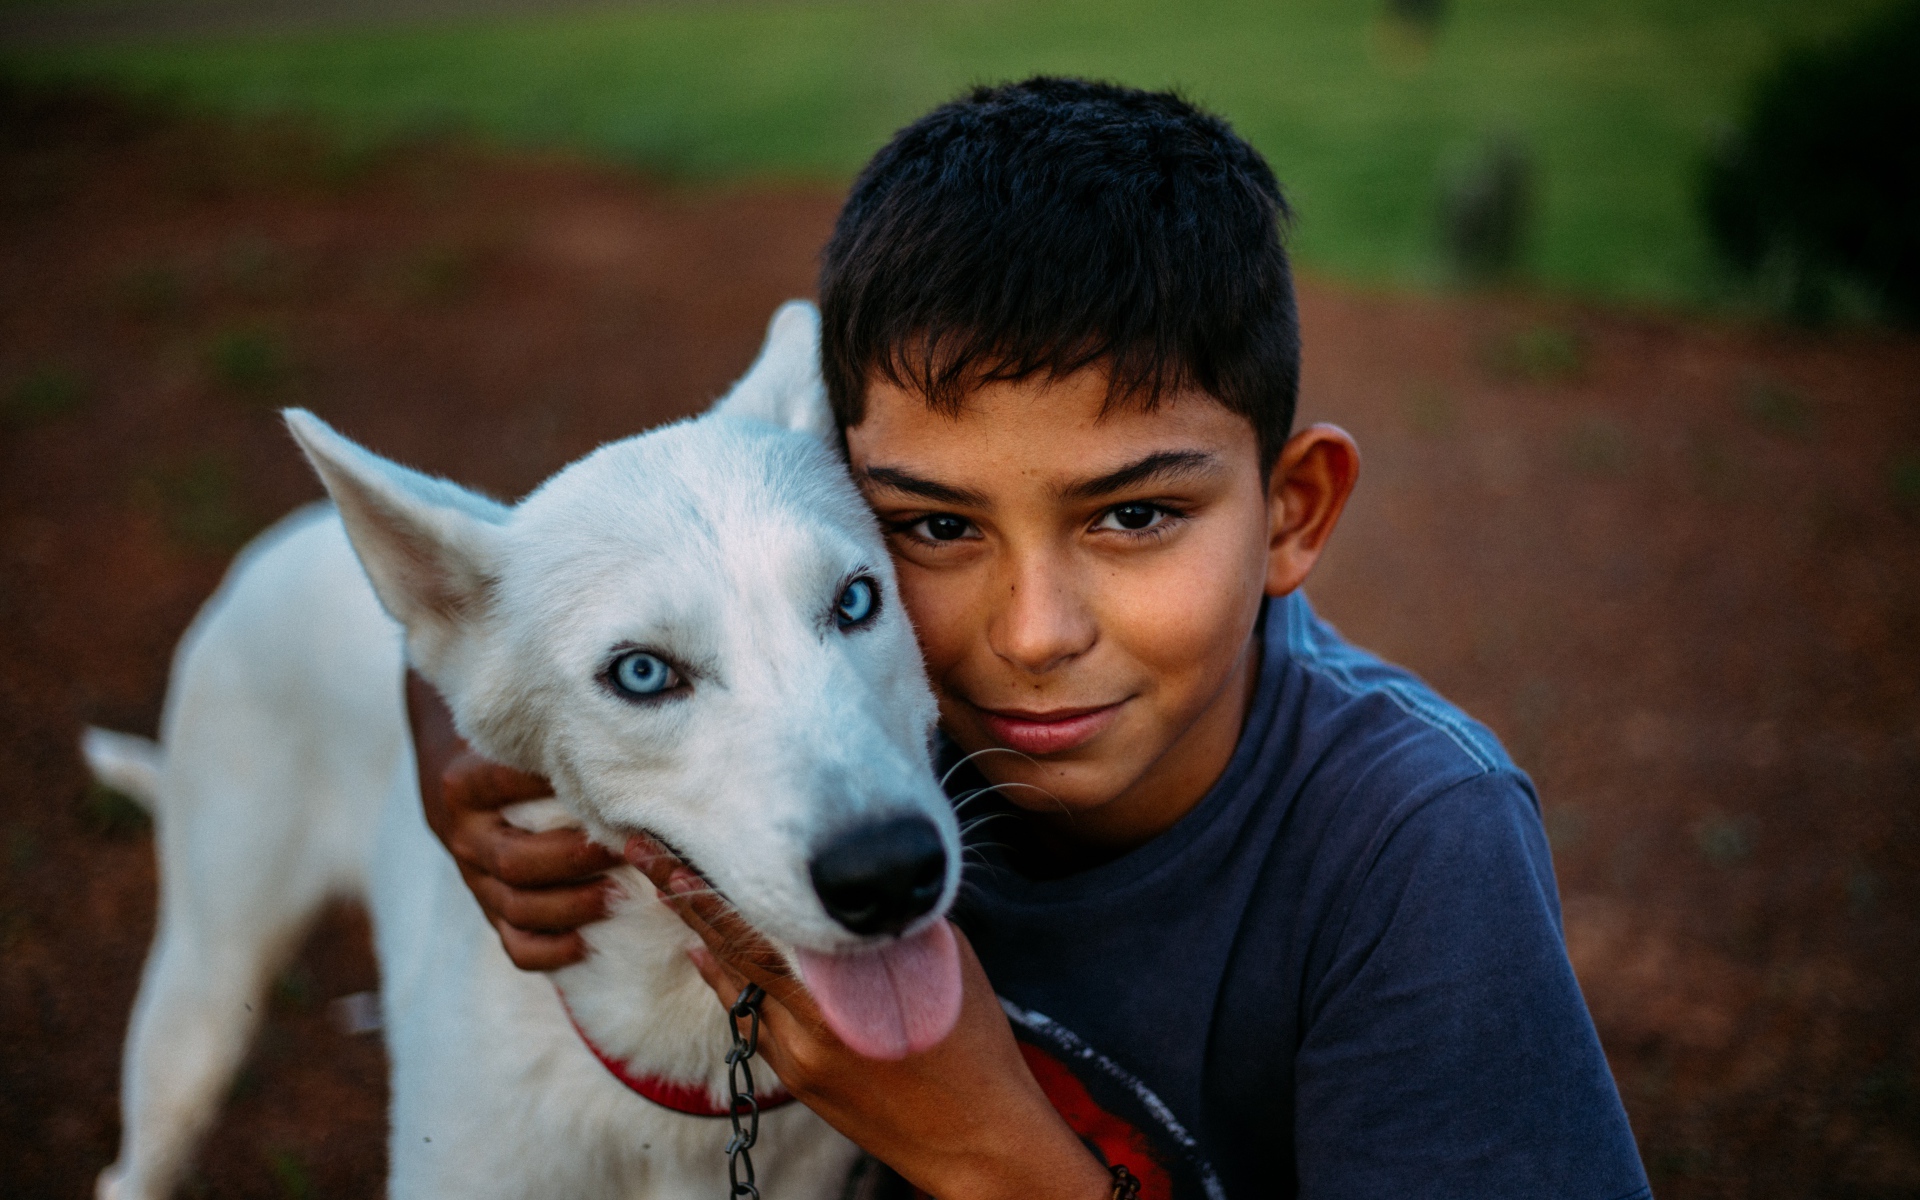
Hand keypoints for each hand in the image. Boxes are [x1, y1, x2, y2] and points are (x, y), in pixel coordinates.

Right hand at [407, 670, 621, 969]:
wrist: (452, 769)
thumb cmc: (504, 746)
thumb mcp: (511, 734)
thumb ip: (548, 739)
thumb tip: (622, 739)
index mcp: (462, 787)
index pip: (503, 789)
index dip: (552, 789)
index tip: (605, 786)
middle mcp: (462, 835)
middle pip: (515, 861)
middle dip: (574, 860)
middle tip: (624, 849)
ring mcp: (473, 877)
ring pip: (515, 907)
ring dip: (571, 907)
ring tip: (617, 895)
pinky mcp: (488, 906)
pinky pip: (513, 944)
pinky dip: (549, 951)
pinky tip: (585, 943)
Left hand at [626, 835, 1109, 1199]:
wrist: (974, 1138)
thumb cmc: (973, 1041)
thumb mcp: (941, 963)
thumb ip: (888, 925)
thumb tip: (848, 887)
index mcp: (843, 991)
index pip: (758, 926)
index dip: (709, 887)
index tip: (671, 848)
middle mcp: (808, 1025)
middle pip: (730, 948)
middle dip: (684, 898)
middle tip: (640, 851)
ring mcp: (796, 1057)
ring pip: (736, 983)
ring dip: (705, 934)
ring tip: (665, 887)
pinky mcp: (796, 1079)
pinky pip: (751, 1018)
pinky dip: (731, 979)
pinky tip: (708, 951)